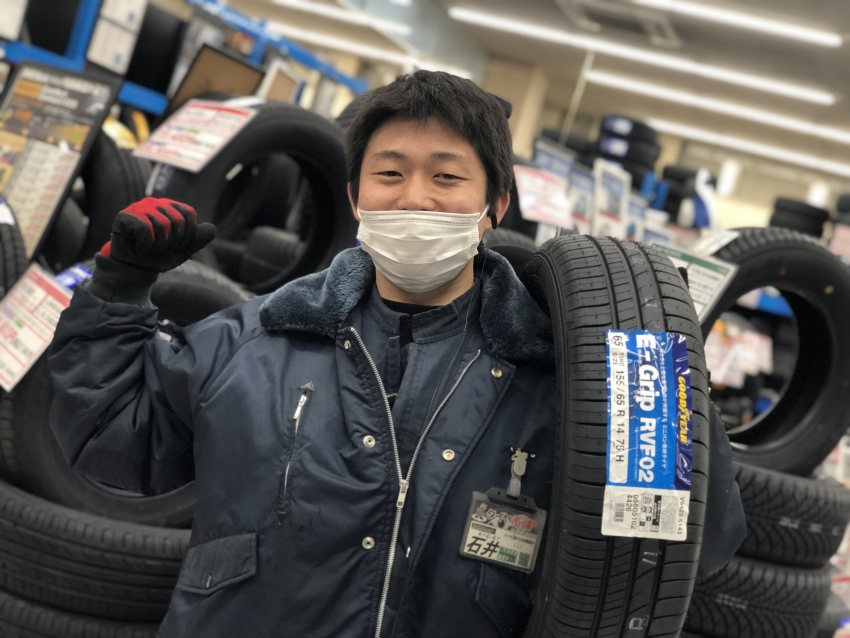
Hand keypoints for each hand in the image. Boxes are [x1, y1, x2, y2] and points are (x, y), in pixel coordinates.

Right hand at [100, 198, 214, 272]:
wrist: (136, 270)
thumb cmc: (158, 257)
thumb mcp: (183, 250)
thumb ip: (197, 239)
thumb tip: (212, 228)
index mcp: (171, 208)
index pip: (189, 215)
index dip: (186, 236)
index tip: (174, 246)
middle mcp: (156, 203)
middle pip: (177, 221)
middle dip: (171, 243)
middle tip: (158, 249)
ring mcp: (139, 207)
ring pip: (162, 225)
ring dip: (158, 246)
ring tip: (148, 249)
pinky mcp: (125, 215)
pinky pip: (144, 229)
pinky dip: (145, 246)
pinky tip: (138, 249)